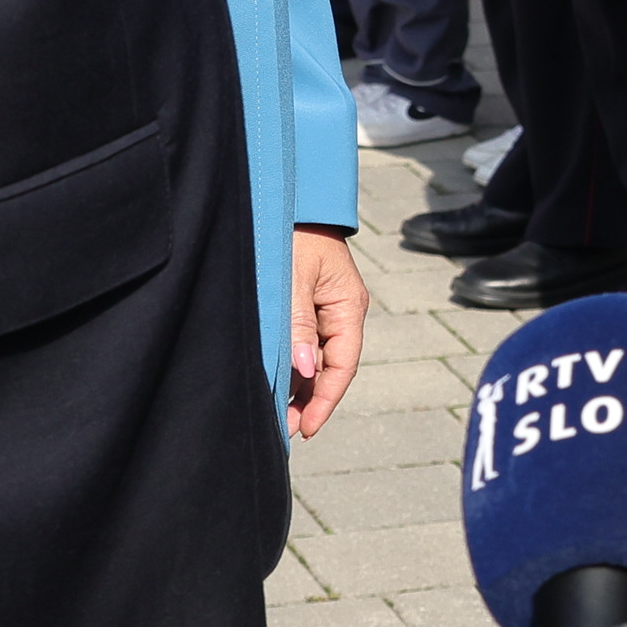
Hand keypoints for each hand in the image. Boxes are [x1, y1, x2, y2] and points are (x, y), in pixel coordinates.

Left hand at [287, 229, 364, 440]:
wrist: (291, 197)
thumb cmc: (293, 232)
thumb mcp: (294, 279)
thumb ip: (298, 325)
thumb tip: (304, 371)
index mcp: (349, 306)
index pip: (342, 366)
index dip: (324, 401)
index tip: (306, 429)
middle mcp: (342, 311)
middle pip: (330, 367)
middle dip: (309, 401)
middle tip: (285, 429)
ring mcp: (326, 308)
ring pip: (316, 357)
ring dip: (299, 386)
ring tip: (279, 414)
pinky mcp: (309, 303)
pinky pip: (305, 341)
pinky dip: (293, 364)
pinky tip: (277, 382)